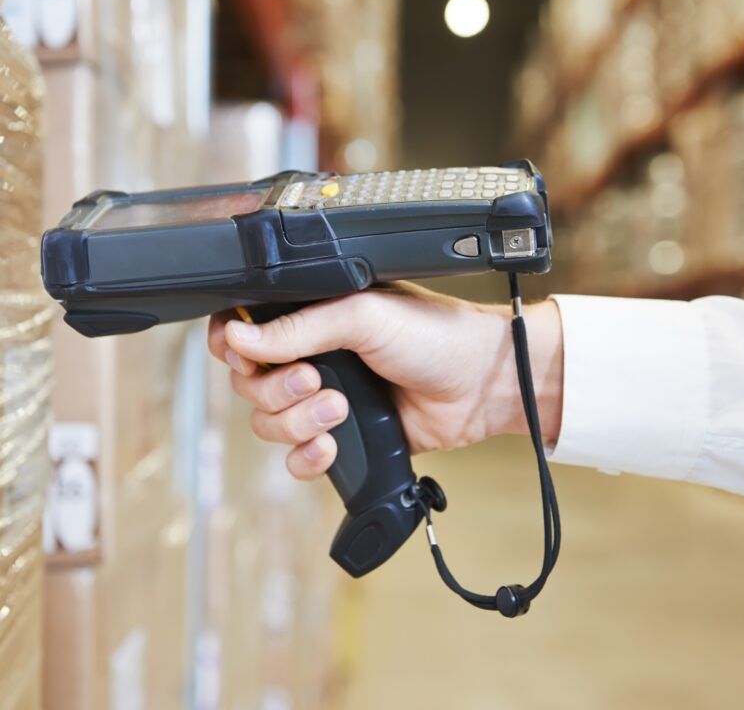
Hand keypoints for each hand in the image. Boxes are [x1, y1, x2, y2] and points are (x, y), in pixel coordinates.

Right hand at [208, 283, 563, 480]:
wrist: (479, 384)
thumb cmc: (433, 335)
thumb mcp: (363, 315)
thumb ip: (299, 327)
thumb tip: (236, 336)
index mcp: (311, 317)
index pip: (244, 331)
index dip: (233, 346)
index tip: (247, 356)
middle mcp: (311, 357)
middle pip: (249, 384)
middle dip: (276, 389)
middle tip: (315, 379)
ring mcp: (323, 400)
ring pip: (270, 424)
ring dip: (298, 422)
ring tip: (340, 408)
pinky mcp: (341, 438)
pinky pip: (298, 459)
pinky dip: (306, 458)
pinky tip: (330, 446)